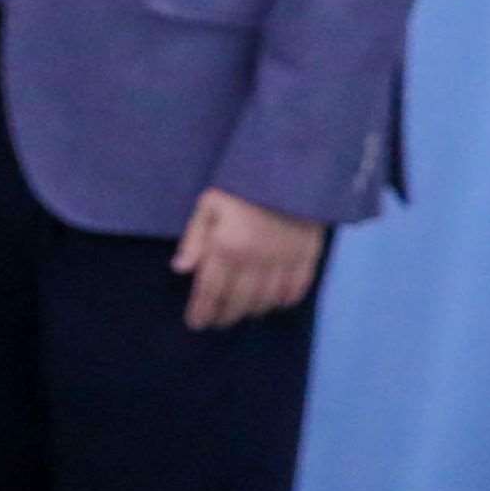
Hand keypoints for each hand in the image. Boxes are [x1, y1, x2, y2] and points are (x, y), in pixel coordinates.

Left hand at [171, 189, 327, 329]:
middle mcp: (256, 259)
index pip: (211, 290)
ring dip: (252, 311)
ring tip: (241, 314)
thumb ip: (194, 238)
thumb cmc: (243, 184)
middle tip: (215, 323)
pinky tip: (275, 303)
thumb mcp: (209, 205)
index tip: (196, 323)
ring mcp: (284, 259)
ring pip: (267, 300)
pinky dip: (285, 301)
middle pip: (238, 301)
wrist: (292, 167)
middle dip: (224, 316)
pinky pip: (297, 288)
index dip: (202, 311)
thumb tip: (181, 269)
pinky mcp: (308, 255)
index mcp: (227, 246)